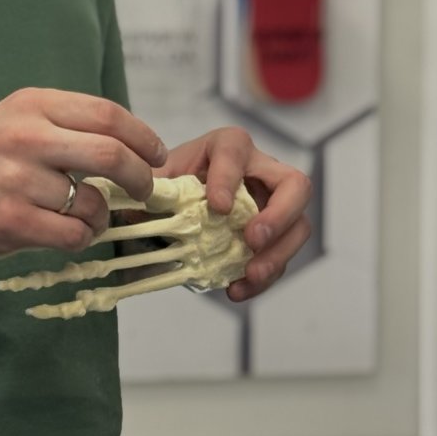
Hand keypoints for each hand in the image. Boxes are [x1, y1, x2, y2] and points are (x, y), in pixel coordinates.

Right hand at [0, 88, 167, 265]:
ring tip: (85, 216)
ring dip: (100, 215)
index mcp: (31, 104)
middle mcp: (25, 136)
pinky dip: (80, 237)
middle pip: (111, 154)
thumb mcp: (13, 120)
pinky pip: (72, 235)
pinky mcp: (10, 221)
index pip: (107, 114)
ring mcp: (16, 180)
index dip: (142, 137)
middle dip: (140, 177)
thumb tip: (128, 144)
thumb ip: (64, 125)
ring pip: (92, 203)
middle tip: (145, 189)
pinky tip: (65, 232)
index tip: (156, 154)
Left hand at [160, 128, 311, 301]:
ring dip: (278, 254)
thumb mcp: (157, 181)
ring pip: (298, 225)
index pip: (235, 151)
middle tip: (252, 240)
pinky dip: (264, 276)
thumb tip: (138, 200)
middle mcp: (259, 170)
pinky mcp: (274, 235)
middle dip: (279, 215)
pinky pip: (282, 256)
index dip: (229, 177)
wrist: (174, 207)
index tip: (217, 207)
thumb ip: (152, 189)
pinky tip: (237, 289)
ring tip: (250, 274)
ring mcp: (273, 204)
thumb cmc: (170, 184)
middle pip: (294, 184)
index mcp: (226, 147)